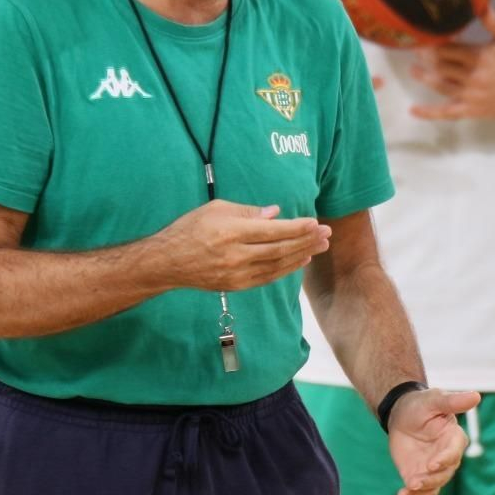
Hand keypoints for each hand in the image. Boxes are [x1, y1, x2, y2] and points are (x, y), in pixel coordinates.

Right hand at [154, 201, 329, 291]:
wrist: (167, 262)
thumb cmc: (190, 228)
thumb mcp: (216, 209)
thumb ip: (248, 211)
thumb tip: (276, 214)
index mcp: (232, 232)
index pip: (273, 231)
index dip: (297, 227)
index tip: (315, 222)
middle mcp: (236, 255)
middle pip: (280, 249)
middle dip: (306, 241)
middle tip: (326, 234)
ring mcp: (237, 273)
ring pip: (277, 265)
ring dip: (301, 255)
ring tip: (320, 247)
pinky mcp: (236, 286)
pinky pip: (268, 277)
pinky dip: (286, 269)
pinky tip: (300, 261)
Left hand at [385, 388, 479, 494]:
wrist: (402, 415)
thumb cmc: (421, 405)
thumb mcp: (434, 400)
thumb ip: (453, 401)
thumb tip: (476, 396)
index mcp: (454, 440)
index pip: (453, 453)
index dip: (444, 460)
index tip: (431, 464)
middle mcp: (447, 459)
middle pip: (443, 476)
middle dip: (429, 481)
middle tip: (413, 483)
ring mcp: (433, 471)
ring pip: (431, 489)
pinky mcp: (418, 478)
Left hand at [408, 9, 494, 120]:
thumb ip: (493, 20)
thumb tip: (478, 2)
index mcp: (480, 56)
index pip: (447, 48)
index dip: (431, 43)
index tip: (420, 36)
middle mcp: (473, 77)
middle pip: (441, 66)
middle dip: (425, 58)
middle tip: (412, 50)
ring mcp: (473, 96)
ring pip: (441, 86)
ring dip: (424, 78)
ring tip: (412, 70)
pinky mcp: (475, 110)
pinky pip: (448, 113)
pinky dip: (430, 113)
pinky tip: (414, 110)